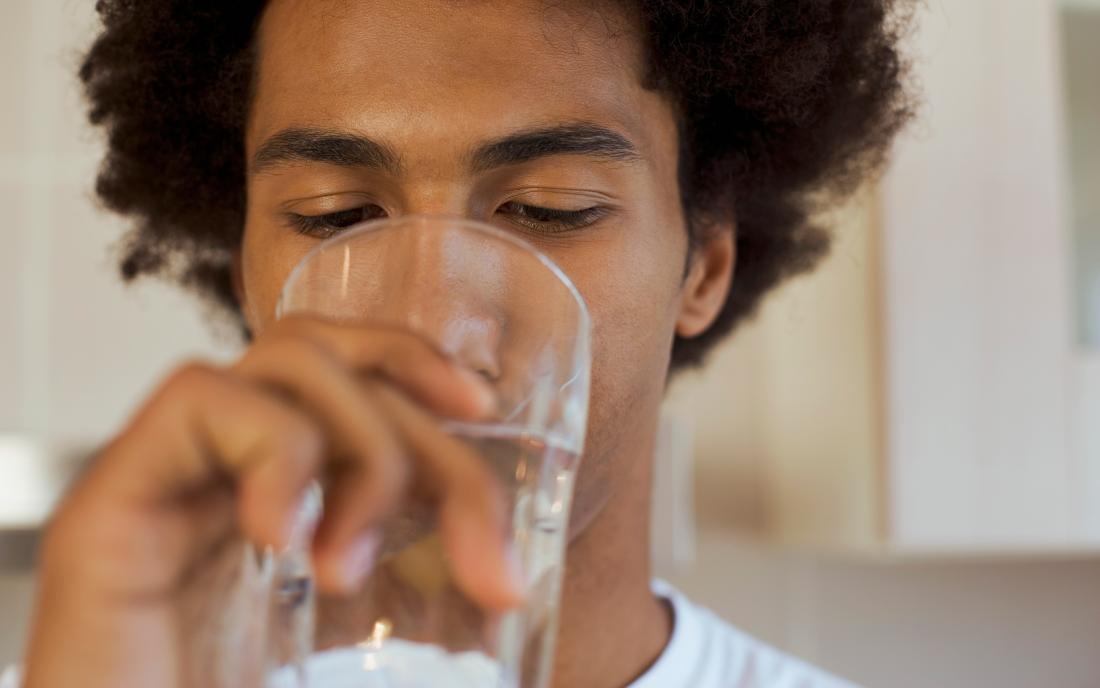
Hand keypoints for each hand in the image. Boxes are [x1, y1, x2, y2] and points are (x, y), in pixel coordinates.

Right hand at [21, 316, 521, 687]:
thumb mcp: (359, 663)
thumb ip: (418, 613)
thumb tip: (516, 594)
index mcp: (277, 505)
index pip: (347, 372)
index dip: (420, 365)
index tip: (482, 411)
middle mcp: (221, 478)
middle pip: (337, 362)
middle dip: (429, 442)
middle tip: (481, 558)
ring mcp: (166, 487)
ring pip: (286, 360)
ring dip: (365, 447)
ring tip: (351, 567)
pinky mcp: (107, 509)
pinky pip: (200, 401)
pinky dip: (275, 451)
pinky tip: (283, 537)